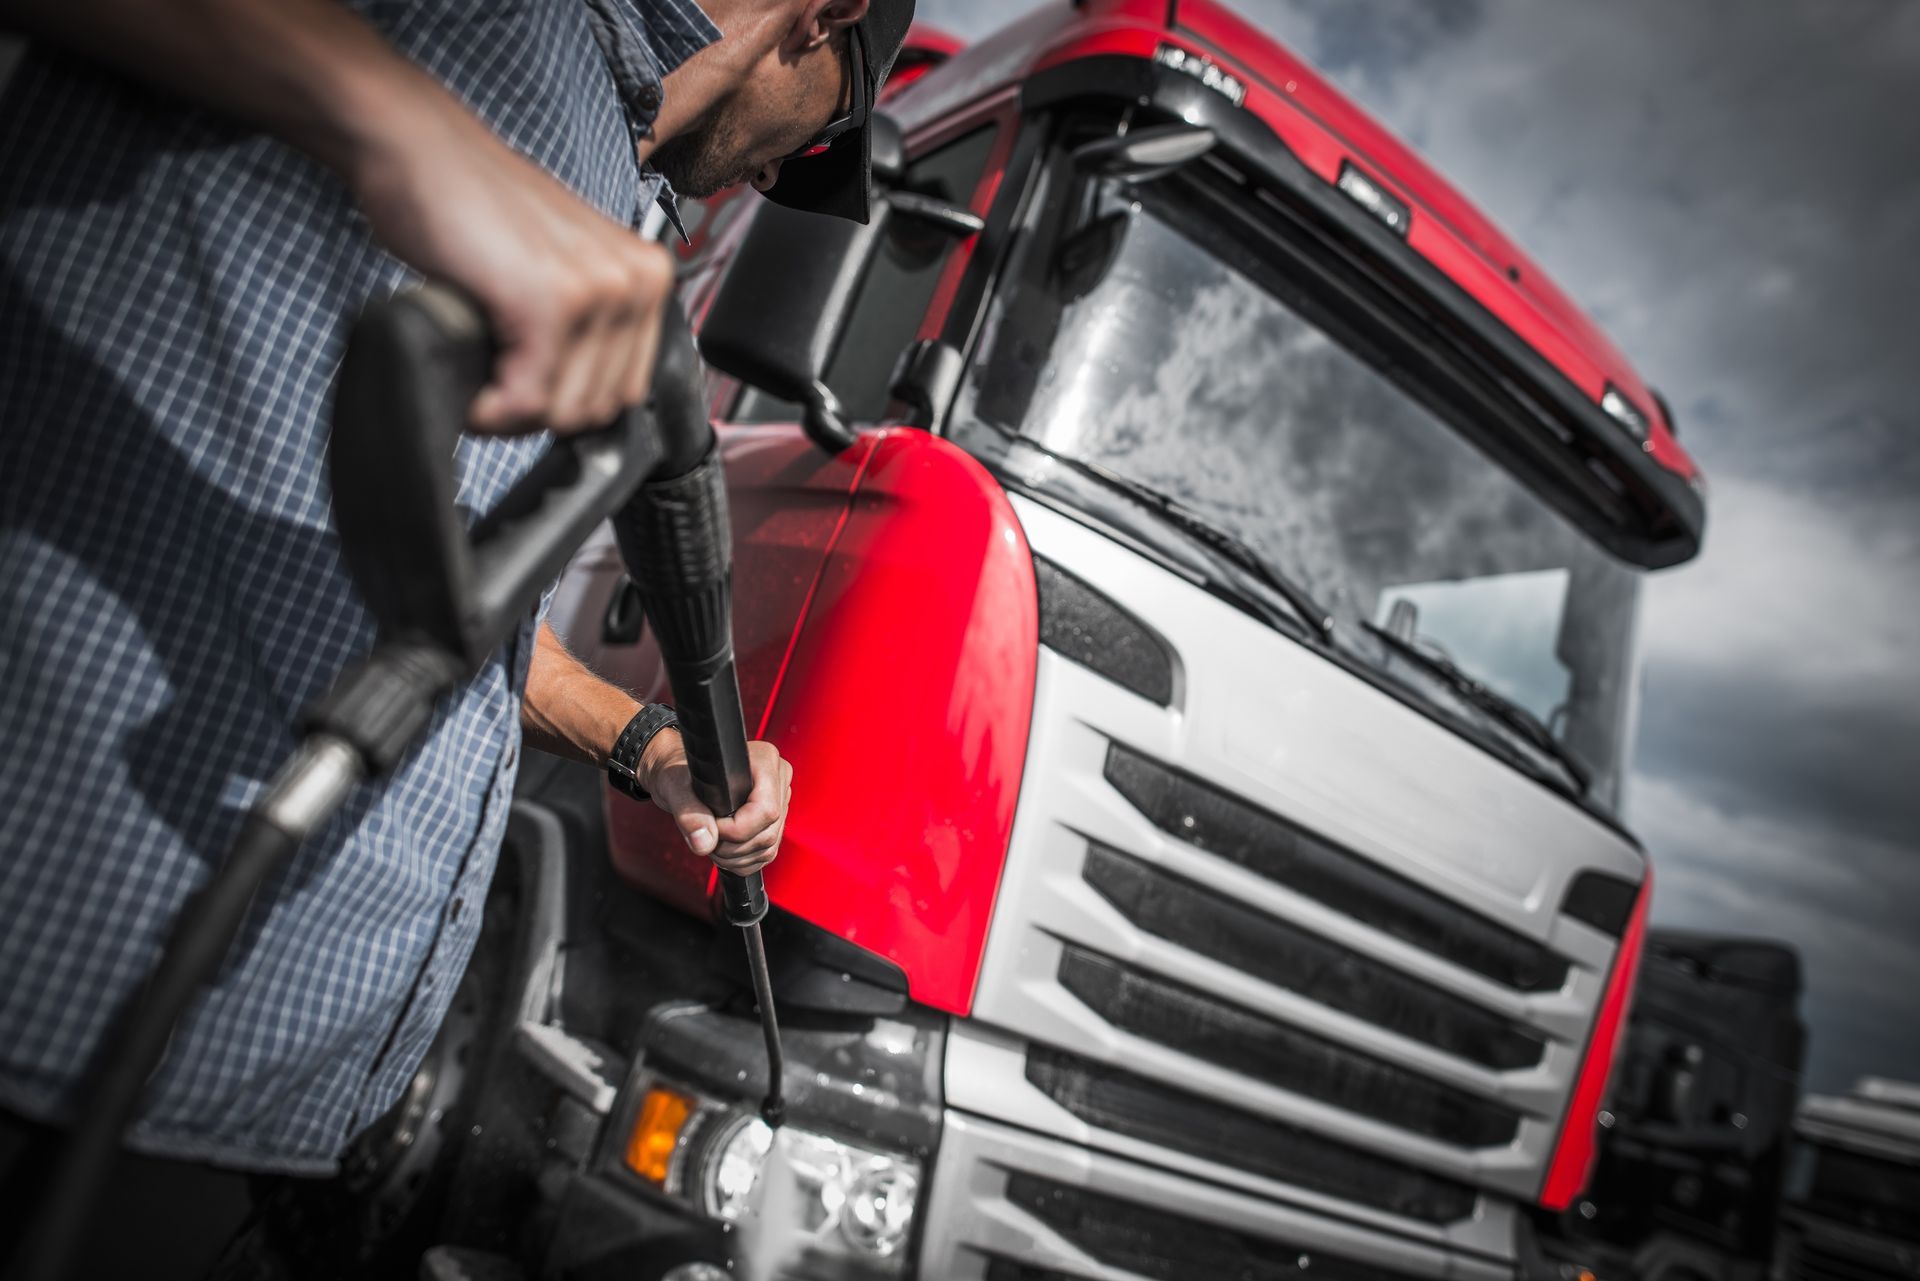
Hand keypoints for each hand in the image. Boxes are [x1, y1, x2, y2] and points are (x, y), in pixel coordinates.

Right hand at [345, 88, 672, 435]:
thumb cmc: (471, 207)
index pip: (624, 391)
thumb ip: (585, 326)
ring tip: (479, 374)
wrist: (417, 148)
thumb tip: (574, 408)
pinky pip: (527, 401)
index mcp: (646, 275)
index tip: (522, 389)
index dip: (564, 403)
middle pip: (597, 408)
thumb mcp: (556, 268)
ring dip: (511, 413)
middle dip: (538, 412)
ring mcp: (598, 291)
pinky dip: (490, 410)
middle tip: (491, 383)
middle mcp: (637, 281)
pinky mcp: (549, 303)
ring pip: (564, 413)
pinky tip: (471, 387)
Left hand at [639, 733, 792, 875]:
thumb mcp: (675, 787)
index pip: (766, 810)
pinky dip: (742, 861)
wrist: (680, 778)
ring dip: (735, 857)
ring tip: (712, 842)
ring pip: (768, 847)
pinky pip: (766, 854)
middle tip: (706, 837)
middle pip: (768, 833)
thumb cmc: (678, 772)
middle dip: (732, 847)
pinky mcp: (773, 822)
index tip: (711, 827)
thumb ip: (689, 813)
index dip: (737, 829)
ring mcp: (778, 802)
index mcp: (763, 761)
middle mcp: (777, 780)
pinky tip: (723, 850)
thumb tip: (704, 842)